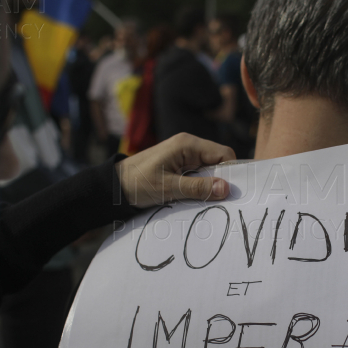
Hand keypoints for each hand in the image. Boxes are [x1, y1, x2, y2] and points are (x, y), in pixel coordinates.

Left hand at [115, 133, 235, 208]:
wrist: (114, 187)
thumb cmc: (138, 183)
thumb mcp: (168, 188)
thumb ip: (198, 188)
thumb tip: (226, 188)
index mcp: (187, 145)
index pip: (223, 154)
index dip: (231, 172)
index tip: (233, 192)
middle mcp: (188, 147)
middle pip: (218, 162)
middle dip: (222, 180)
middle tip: (224, 201)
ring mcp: (184, 157)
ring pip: (209, 170)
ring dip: (210, 186)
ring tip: (210, 202)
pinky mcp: (179, 167)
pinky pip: (199, 176)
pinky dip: (201, 187)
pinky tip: (199, 200)